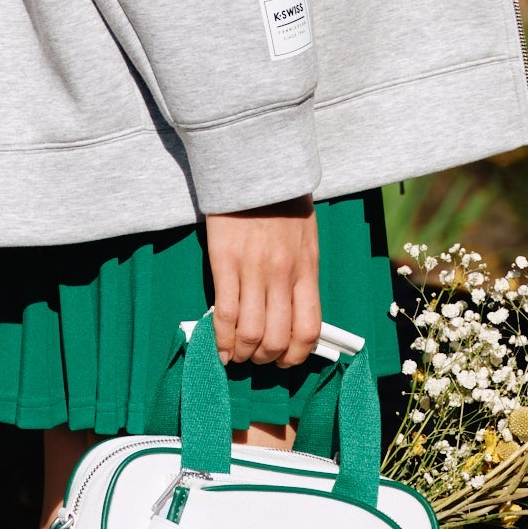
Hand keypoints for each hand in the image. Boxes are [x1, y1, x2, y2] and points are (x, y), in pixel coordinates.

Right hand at [204, 199, 319, 368]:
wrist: (257, 167)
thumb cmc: (283, 203)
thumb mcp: (306, 239)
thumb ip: (301, 275)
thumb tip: (293, 313)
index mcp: (307, 269)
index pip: (309, 328)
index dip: (296, 355)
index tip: (285, 361)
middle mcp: (283, 275)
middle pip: (277, 338)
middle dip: (265, 359)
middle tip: (256, 359)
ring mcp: (253, 270)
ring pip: (250, 333)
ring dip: (242, 354)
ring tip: (236, 355)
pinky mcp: (224, 263)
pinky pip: (224, 313)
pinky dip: (221, 338)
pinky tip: (219, 346)